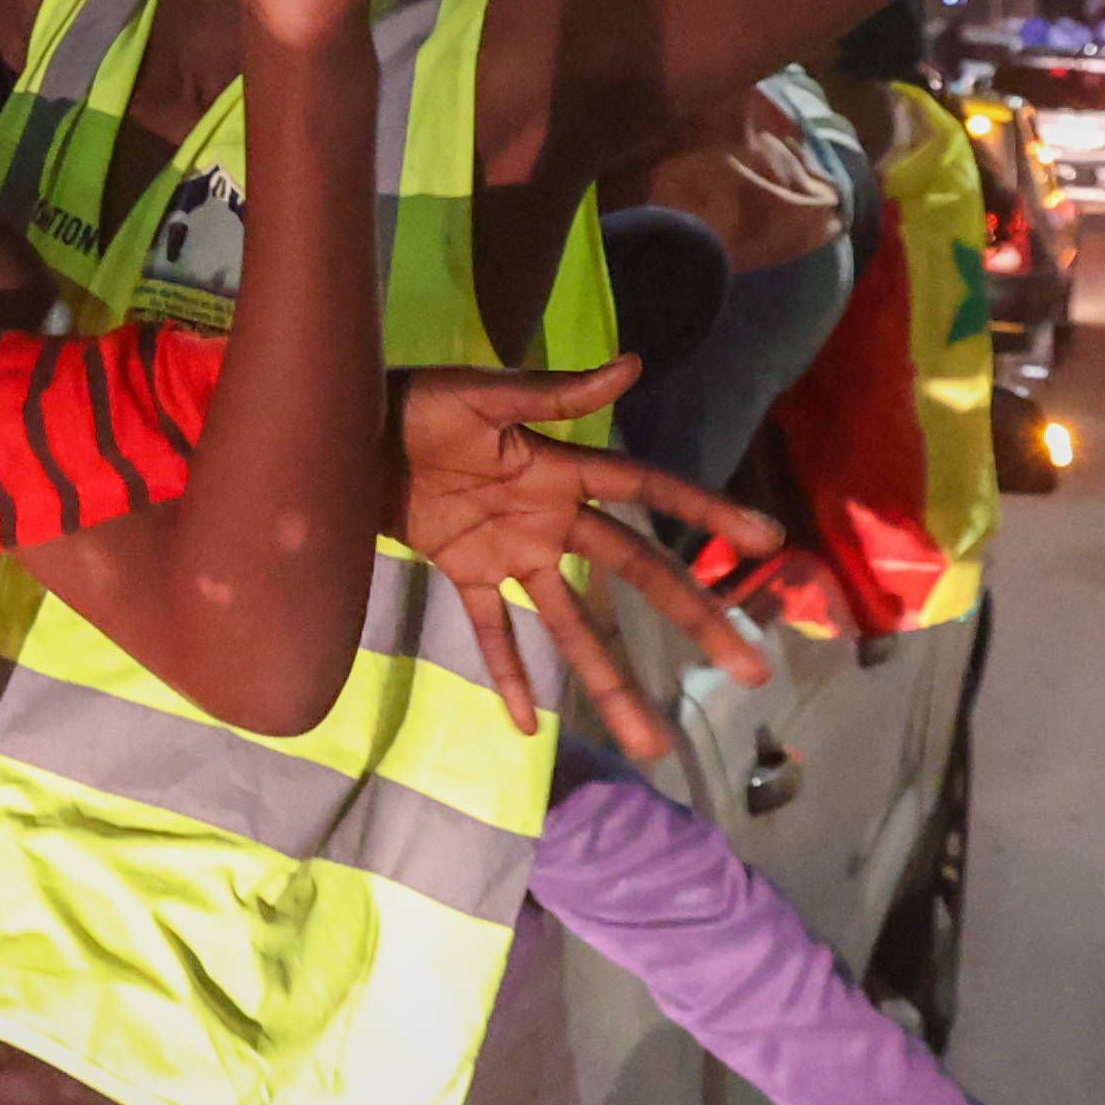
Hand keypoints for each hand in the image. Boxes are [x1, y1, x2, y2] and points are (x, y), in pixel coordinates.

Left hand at [394, 365, 781, 754]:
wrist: (340, 431)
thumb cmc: (414, 400)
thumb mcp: (479, 394)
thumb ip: (553, 393)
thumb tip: (633, 366)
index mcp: (560, 468)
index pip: (647, 491)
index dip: (705, 510)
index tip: (764, 541)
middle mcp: (549, 518)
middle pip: (633, 572)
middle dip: (692, 616)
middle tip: (750, 669)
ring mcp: (509, 553)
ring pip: (571, 624)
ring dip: (608, 678)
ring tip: (649, 739)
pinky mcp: (462, 574)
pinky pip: (491, 633)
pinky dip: (508, 676)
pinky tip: (529, 726)